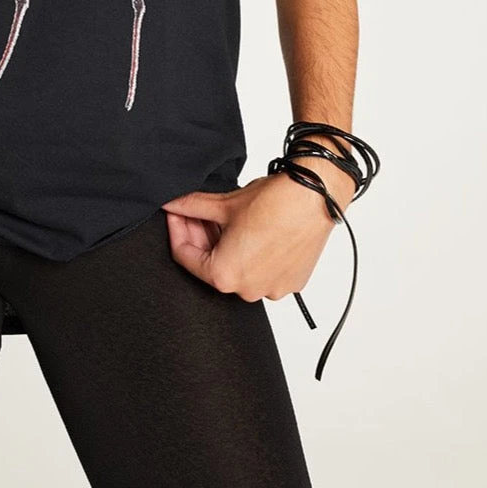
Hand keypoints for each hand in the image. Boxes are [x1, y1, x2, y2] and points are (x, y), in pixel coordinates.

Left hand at [161, 170, 350, 302]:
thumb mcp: (223, 204)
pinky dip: (253, 254)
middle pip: (212, 264)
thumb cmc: (275, 202)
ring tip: (228, 219)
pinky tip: (253, 231)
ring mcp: (272, 289)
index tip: (177, 214)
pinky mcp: (291, 282)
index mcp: (225, 276)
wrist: (316, 197)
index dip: (177, 230)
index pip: (185, 257)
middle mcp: (248, 290)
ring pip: (238, 268)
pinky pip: (263, 271)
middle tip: (200, 213)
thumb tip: (171, 205)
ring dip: (228, 246)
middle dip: (202, 236)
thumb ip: (191, 207)